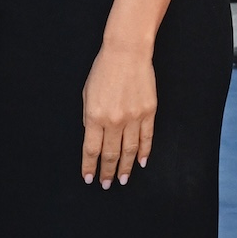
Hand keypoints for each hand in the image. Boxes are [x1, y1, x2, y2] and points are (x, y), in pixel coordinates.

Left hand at [81, 41, 155, 188]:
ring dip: (125, 168)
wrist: (126, 53)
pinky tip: (140, 163)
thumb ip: (90, 118)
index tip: (89, 178)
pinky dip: (143, 152)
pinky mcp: (148, 112)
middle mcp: (114, 120)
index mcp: (95, 116)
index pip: (91, 149)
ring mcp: (133, 117)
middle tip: (107, 184)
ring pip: (129, 150)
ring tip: (122, 180)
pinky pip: (146, 138)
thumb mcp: (87, 94)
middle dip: (107, 172)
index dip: (90, 166)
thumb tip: (94, 138)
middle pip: (110, 154)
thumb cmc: (103, 71)